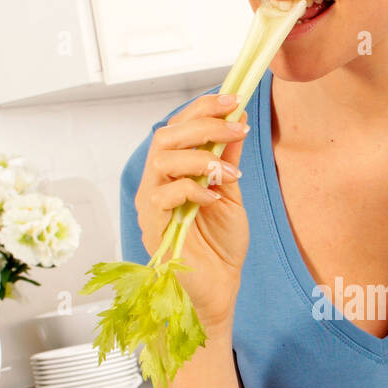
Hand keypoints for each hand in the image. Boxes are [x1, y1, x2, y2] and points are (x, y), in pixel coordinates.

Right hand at [136, 92, 251, 328]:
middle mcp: (156, 182)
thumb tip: (236, 119)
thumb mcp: (232, 192)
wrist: (219, 288)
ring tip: (229, 171)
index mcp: (173, 171)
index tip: (233, 99)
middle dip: (202, 124)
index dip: (202, 108)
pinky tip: (215, 197)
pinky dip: (193, 189)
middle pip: (165, 136)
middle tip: (236, 125)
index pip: (178, 127)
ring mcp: (151, 204)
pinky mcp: (153, 227)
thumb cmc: (222, 245)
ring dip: (200, 157)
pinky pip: (165, 195)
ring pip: (162, 160)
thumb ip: (228, 158)